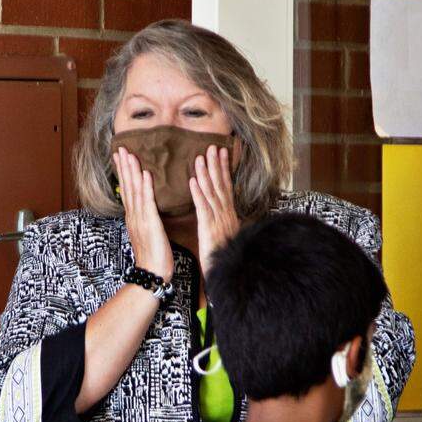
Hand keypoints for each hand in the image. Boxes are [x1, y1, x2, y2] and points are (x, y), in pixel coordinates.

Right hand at [114, 147, 174, 280]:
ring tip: (130, 154)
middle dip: (124, 167)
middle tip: (120, 148)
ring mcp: (140, 219)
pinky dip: (146, 187)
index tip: (121, 157)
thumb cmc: (154, 256)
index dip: (124, 173)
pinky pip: (147, 202)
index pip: (127, 190)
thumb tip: (147, 209)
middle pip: (127, 187)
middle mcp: (134, 216)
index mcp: (134, 217)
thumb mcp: (148, 234)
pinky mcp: (150, 224)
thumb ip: (147, 219)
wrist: (152, 273)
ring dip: (132, 171)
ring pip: (134, 191)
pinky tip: (145, 174)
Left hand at [190, 145, 238, 274]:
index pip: (226, 187)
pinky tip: (192, 181)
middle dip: (217, 164)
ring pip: (212, 192)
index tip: (222, 152)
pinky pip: (203, 208)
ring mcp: (218, 221)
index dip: (224, 169)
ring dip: (207, 173)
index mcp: (228, 215)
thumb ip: (225, 222)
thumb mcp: (226, 237)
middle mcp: (226, 214)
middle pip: (221, 185)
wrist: (227, 274)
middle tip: (213, 146)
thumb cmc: (225, 258)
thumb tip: (224, 213)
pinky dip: (198, 193)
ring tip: (201, 157)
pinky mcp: (209, 229)